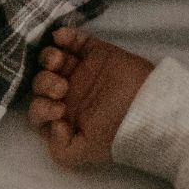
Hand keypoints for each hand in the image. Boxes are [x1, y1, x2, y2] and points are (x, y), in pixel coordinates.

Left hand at [28, 27, 154, 168]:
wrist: (150, 107)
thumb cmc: (119, 130)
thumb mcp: (87, 152)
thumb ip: (62, 150)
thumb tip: (52, 126)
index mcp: (66, 118)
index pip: (38, 111)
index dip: (40, 109)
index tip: (57, 109)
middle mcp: (70, 94)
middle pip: (41, 84)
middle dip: (44, 83)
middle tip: (61, 86)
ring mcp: (81, 71)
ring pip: (52, 60)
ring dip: (48, 58)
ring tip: (59, 60)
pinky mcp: (96, 53)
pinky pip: (74, 41)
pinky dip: (64, 36)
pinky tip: (61, 38)